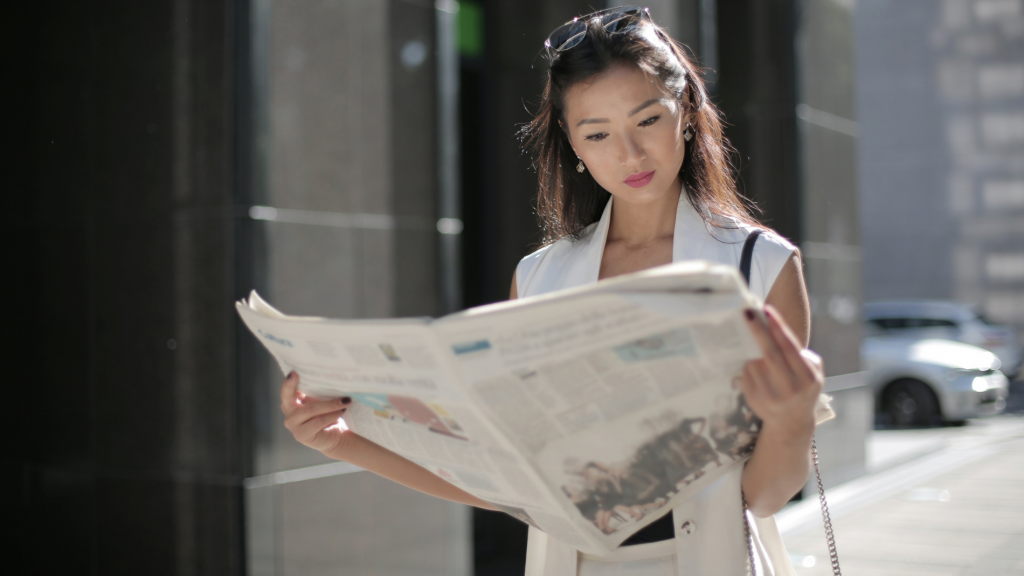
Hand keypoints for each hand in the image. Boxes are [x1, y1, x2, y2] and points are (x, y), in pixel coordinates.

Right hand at [280, 372, 351, 453]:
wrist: (334, 438)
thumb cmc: (327, 416)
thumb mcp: (321, 401)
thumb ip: (317, 392)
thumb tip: (329, 378)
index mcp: (291, 401)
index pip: (286, 390)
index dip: (288, 382)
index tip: (293, 373)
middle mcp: (288, 412)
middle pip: (289, 397)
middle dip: (296, 386)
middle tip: (299, 376)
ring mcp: (293, 425)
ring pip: (311, 409)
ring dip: (330, 404)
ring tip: (345, 401)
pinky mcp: (302, 434)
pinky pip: (318, 421)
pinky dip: (332, 415)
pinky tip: (341, 412)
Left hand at [740, 305, 823, 439]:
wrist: (791, 423)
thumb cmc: (803, 388)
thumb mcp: (815, 374)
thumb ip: (804, 356)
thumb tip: (779, 332)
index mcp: (807, 379)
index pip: (790, 348)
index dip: (778, 328)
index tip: (767, 310)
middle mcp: (790, 389)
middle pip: (769, 354)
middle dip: (757, 331)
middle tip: (747, 313)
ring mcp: (770, 396)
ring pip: (754, 363)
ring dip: (751, 348)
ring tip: (749, 338)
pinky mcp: (753, 400)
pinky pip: (746, 373)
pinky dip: (747, 364)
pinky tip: (750, 360)